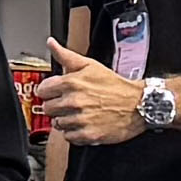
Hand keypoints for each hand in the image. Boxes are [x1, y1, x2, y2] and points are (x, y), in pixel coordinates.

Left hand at [32, 45, 156, 147]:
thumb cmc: (115, 85)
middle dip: (56, 106)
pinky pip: (68, 137)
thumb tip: (51, 43)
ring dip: (65, 120)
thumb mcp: (90, 65)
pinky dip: (74, 133)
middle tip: (69, 104)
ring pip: (57, 124)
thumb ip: (66, 56)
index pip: (41, 91)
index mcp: (72, 83)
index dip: (48, 91)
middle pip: (47, 109)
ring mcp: (80, 119)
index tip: (55, 92)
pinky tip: (84, 124)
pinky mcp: (88, 135)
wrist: (138, 104)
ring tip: (79, 114)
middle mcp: (74, 101)